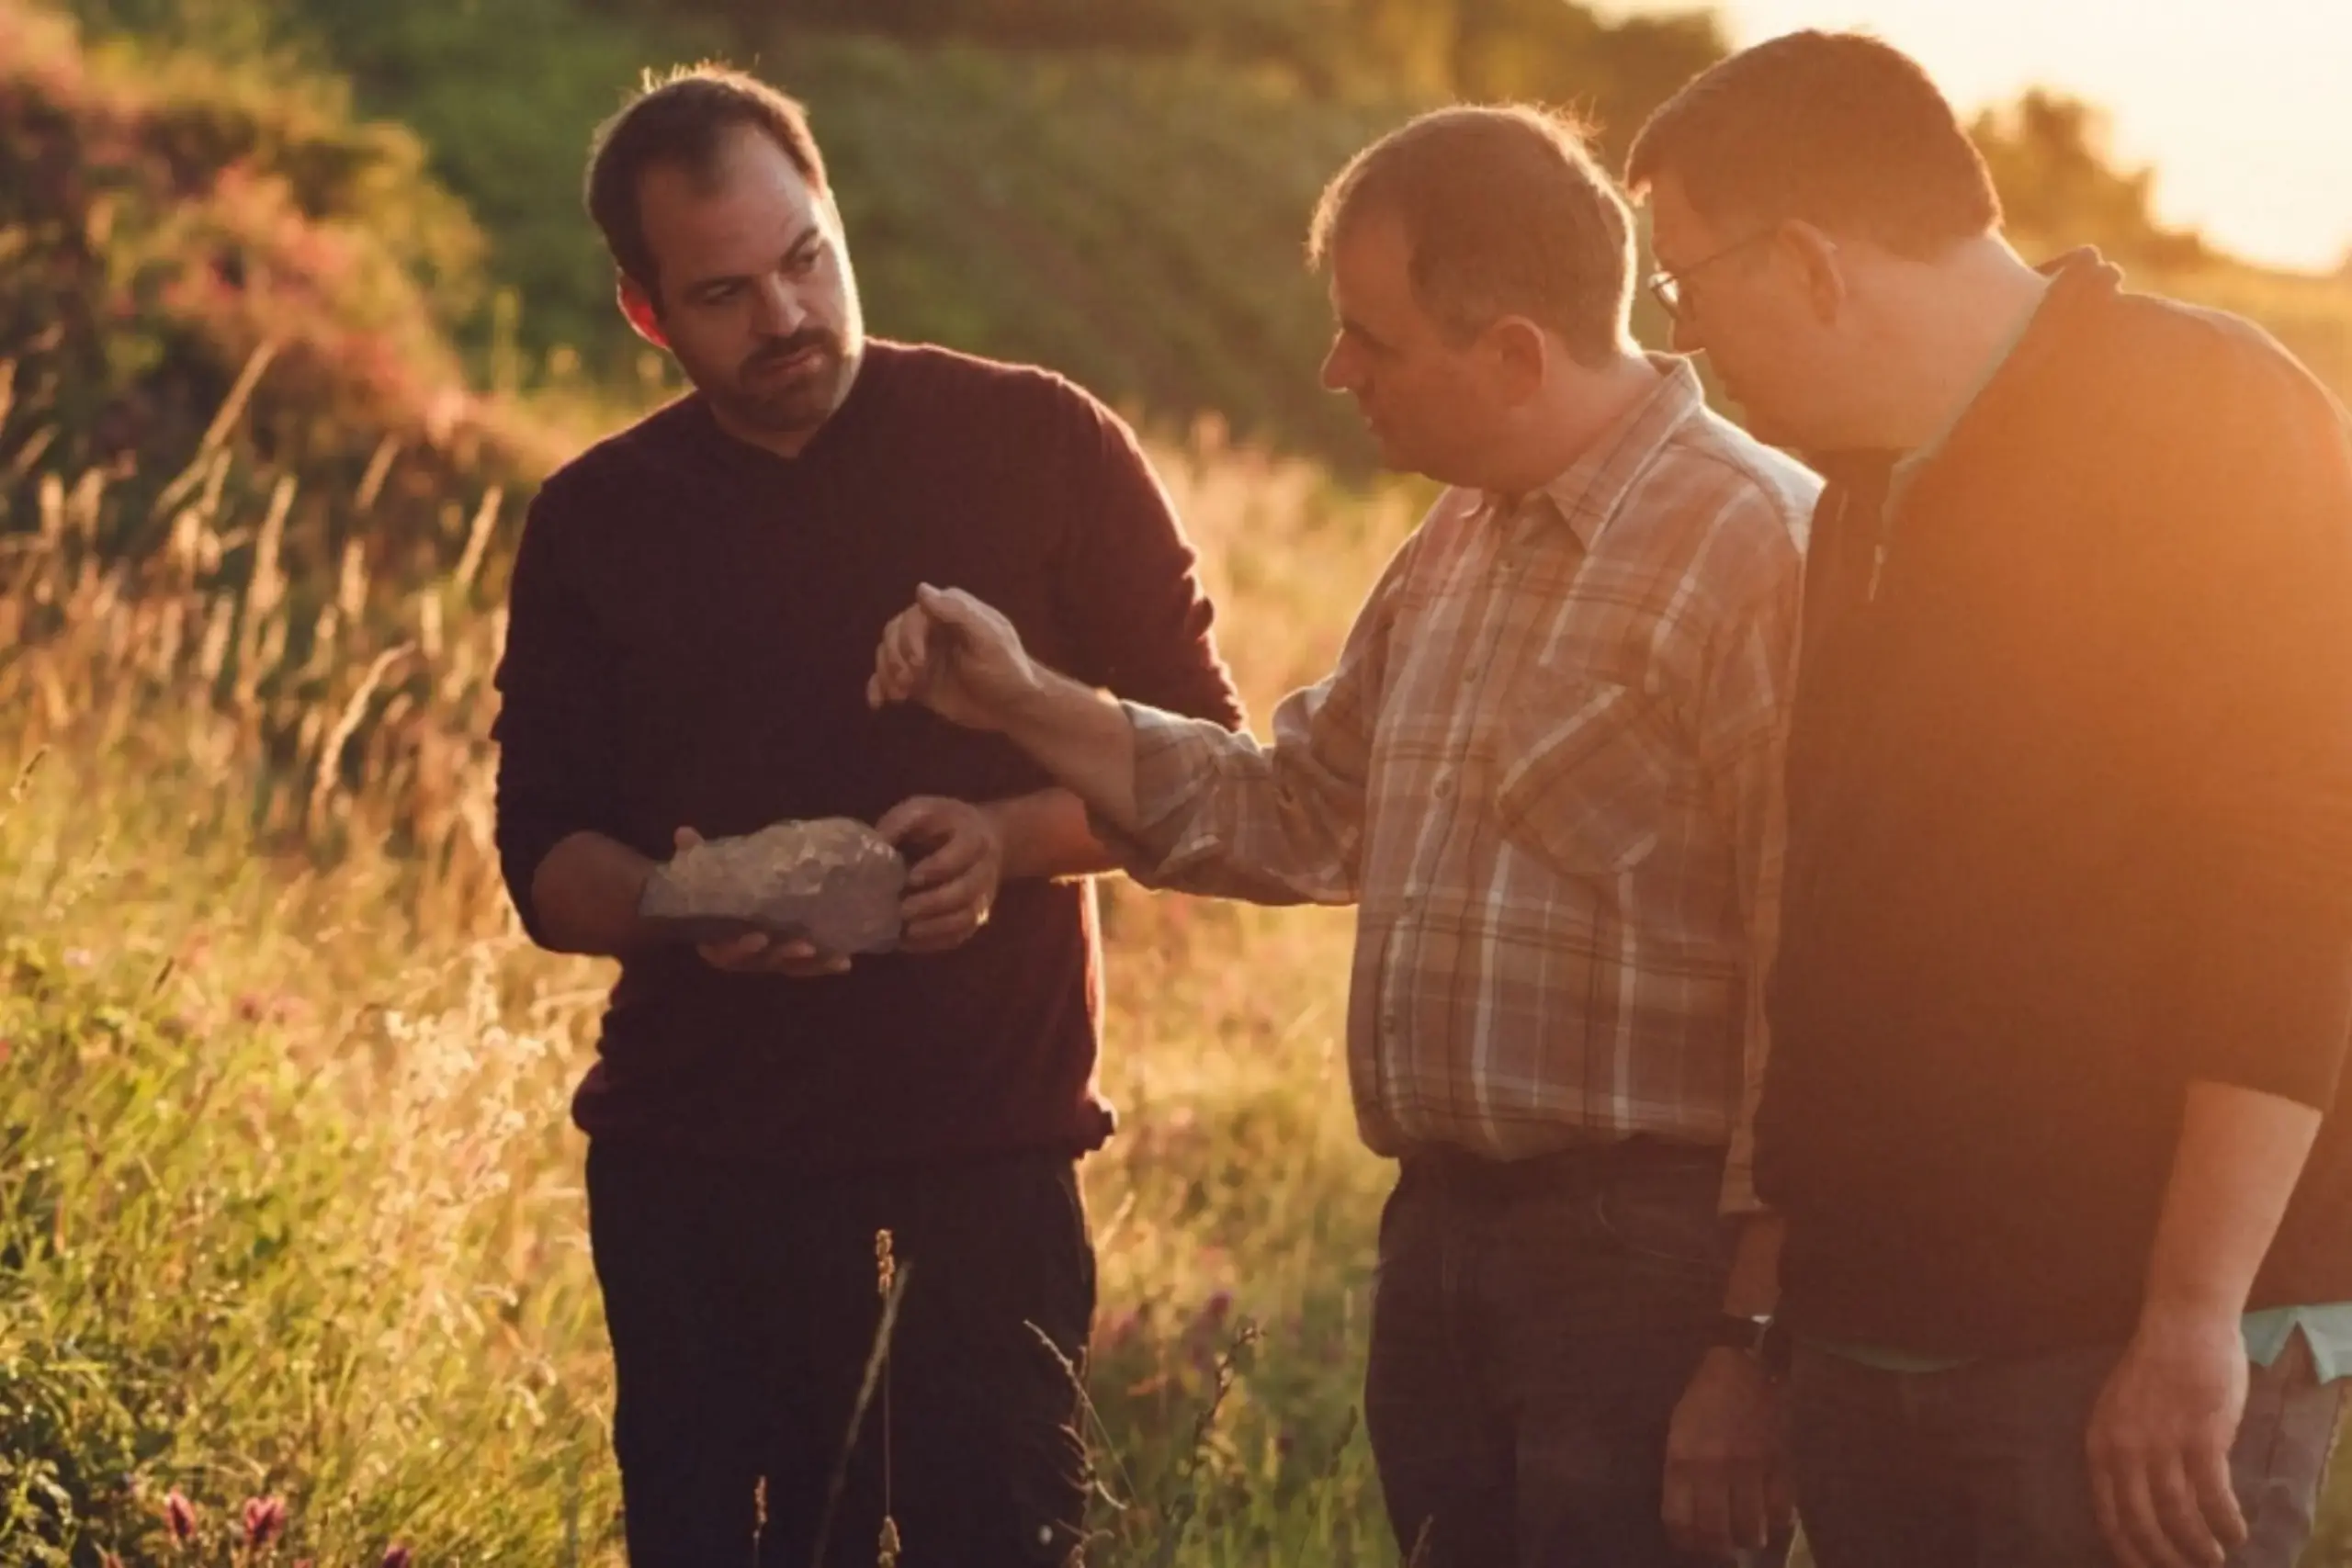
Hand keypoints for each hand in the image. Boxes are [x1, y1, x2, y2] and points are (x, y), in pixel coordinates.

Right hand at [671, 828, 850, 977]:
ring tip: (828, 953)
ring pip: (787, 968)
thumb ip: (696, 855)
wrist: (743, 894)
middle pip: (760, 964)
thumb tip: (683, 832)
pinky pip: (809, 968)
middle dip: (780, 956)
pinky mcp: (795, 958)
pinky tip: (844, 962)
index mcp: (720, 935)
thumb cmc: (723, 884)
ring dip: (806, 964)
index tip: (757, 936)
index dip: (737, 949)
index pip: (722, 952)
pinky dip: (825, 965)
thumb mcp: (710, 868)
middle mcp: (746, 953)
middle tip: (801, 945)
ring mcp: (771, 957)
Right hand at [865, 584, 1041, 731]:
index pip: (914, 615)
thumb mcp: (990, 640)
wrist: (1014, 707)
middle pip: (893, 632)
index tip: (919, 662)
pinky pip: (888, 678)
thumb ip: (958, 612)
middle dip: (895, 656)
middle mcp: (932, 628)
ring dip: (886, 672)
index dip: (909, 637)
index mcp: (950, 612)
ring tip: (900, 694)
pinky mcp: (918, 679)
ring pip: (886, 653)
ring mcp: (923, 654)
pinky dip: (878, 688)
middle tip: (910, 680)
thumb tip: (921, 589)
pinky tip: (879, 702)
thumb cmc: (1008, 670)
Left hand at [876, 796, 1003, 953]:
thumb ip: (899, 825)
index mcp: (972, 837)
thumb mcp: (922, 811)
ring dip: (934, 928)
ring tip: (904, 931)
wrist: (984, 837)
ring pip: (965, 918)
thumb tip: (871, 847)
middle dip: (932, 904)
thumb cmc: (943, 824)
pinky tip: (907, 941)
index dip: (937, 868)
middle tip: (901, 909)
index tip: (910, 877)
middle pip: (965, 891)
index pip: (961, 854)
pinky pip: (960, 935)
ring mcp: (983, 896)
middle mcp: (984, 869)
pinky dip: (934, 942)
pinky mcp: (976, 916)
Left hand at [1663, 1346, 1791, 1559]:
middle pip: (1714, 1532)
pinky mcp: (1779, 1464)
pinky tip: (1771, 1518)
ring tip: (1747, 1537)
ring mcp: (1749, 1469)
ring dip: (1747, 1540)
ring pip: (1749, 1529)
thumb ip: (1680, 1470)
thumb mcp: (1678, 1430)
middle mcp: (1713, 1469)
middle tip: (1722, 1550)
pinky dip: (1776, 1522)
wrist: (1745, 1365)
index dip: (1685, 1541)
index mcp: (1682, 1459)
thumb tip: (1688, 1513)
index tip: (1691, 1545)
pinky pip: (1780, 1512)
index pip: (1680, 1520)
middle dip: (1717, 1549)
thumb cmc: (1705, 1397)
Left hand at [2087, 1310, 2249, 1567]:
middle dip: (2166, 1557)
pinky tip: (2235, 1531)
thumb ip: (2124, 1453)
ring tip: (2215, 1557)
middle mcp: (2125, 1449)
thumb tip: (2139, 1501)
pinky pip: (2213, 1496)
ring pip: (2179, 1515)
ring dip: (2199, 1545)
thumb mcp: (2120, 1412)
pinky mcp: (2201, 1438)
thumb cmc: (2155, 1368)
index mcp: (2100, 1444)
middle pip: (2143, 1523)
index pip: (2109, 1514)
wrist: (2182, 1325)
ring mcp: (2162, 1444)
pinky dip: (2225, 1521)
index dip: (2129, 1550)